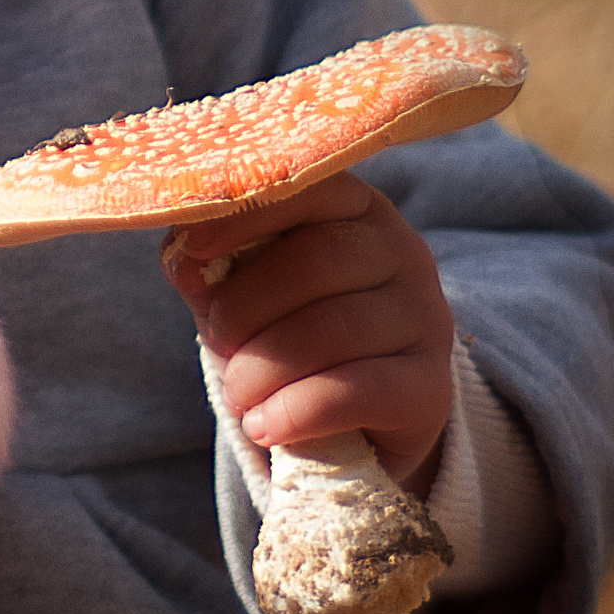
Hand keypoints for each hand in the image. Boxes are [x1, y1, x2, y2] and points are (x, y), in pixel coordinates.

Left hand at [161, 176, 453, 496]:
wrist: (354, 423)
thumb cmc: (290, 336)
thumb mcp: (246, 293)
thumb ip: (214, 267)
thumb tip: (183, 257)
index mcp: (356, 209)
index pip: (308, 188)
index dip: (245, 215)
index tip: (194, 249)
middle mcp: (403, 252)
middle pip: (317, 259)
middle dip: (246, 307)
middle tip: (218, 344)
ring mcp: (425, 319)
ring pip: (332, 329)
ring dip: (263, 369)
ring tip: (238, 396)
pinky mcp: (430, 387)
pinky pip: (356, 391)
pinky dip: (295, 411)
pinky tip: (264, 425)